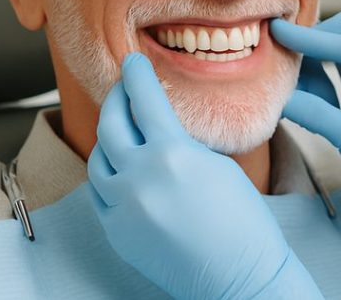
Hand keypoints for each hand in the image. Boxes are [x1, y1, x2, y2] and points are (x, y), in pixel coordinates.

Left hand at [87, 53, 322, 298]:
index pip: (143, 100)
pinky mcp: (117, 233)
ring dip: (109, 141)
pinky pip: (100, 196)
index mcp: (172, 154)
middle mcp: (139, 178)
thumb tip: (157, 125)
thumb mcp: (217, 165)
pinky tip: (121, 172)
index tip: (132, 61)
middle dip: (117, 101)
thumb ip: (180, 143)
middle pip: (111, 125)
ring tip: (122, 132)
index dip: (135, 75)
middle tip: (124, 90)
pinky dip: (108, 179)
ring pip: (98, 161)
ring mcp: (123, 208)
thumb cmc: (243, 222)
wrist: (239, 278)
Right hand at [271, 11, 340, 245]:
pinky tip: (318, 97)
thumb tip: (281, 96)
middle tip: (282, 56)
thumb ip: (318, 116)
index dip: (316, 40)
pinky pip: (339, 54)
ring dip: (317, 58)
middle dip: (316, 40)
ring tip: (306, 96)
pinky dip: (321, 68)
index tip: (280, 32)